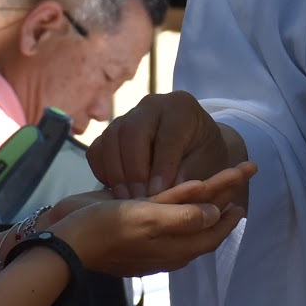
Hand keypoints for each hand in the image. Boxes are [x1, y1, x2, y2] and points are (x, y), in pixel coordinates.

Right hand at [51, 162, 255, 275]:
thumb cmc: (107, 230)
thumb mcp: (147, 223)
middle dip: (226, 193)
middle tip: (246, 169)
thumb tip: (214, 215)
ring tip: (224, 175)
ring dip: (208, 191)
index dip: (232, 205)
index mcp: (176, 247)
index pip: (214, 226)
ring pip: (188, 208)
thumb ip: (183, 218)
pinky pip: (168, 206)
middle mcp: (168, 241)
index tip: (248, 181)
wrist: (66, 238)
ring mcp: (152, 230)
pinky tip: (189, 185)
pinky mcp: (135, 218)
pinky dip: (182, 194)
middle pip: (205, 215)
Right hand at [89, 91, 248, 197]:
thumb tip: (167, 188)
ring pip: (111, 138)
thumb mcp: (208, 164)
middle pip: (132, 131)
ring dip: (116, 172)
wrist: (194, 150)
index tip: (159, 194)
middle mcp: (152, 105)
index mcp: (181, 107)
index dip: (161, 166)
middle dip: (134, 169)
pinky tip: (116, 191)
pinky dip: (103, 171)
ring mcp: (128, 115)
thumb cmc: (204, 157)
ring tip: (127, 200)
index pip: (167, 135)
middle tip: (139, 199)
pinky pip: (98, 149)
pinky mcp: (112, 132)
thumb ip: (190, 174)